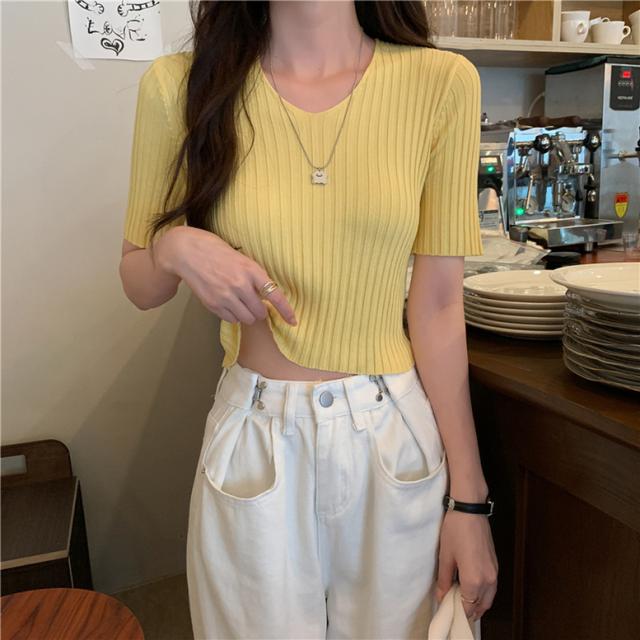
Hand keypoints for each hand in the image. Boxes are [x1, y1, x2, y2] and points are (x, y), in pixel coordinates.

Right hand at [156, 226, 296, 325]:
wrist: (187, 251)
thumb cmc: (216, 252)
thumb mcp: (241, 259)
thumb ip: (254, 277)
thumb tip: (266, 297)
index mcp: (251, 270)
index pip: (275, 295)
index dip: (286, 311)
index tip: (293, 321)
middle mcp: (240, 285)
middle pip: (260, 313)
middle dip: (259, 311)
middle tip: (252, 302)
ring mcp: (226, 296)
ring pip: (247, 319)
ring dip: (247, 314)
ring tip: (239, 302)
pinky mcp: (213, 304)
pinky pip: (231, 319)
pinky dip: (233, 315)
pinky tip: (227, 303)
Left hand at [435, 510, 497, 621]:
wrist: (470, 510)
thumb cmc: (455, 530)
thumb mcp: (445, 556)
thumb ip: (443, 580)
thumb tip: (441, 597)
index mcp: (474, 579)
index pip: (468, 606)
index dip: (458, 612)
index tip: (448, 612)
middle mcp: (488, 579)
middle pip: (481, 605)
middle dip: (469, 612)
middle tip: (454, 610)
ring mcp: (494, 572)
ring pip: (489, 598)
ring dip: (478, 604)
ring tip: (462, 602)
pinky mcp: (495, 565)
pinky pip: (491, 587)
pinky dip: (483, 594)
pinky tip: (471, 589)